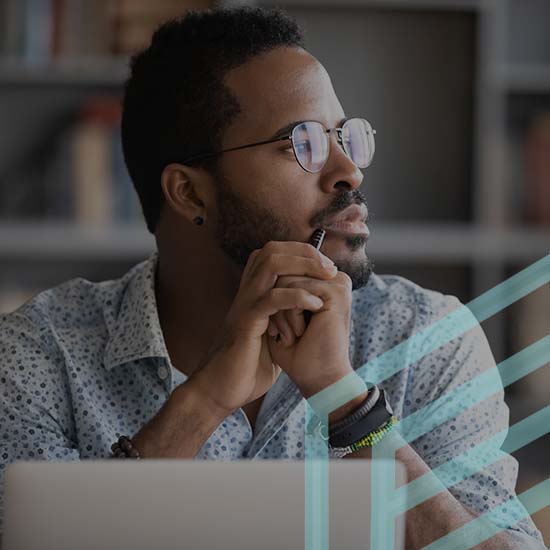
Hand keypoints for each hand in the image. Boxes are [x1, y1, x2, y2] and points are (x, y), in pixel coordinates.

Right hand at [188, 241, 337, 416]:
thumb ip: (283, 318)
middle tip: (329, 267)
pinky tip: (315, 304)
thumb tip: (309, 311)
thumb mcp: (271, 336)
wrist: (221, 390)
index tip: (325, 266)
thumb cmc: (247, 366)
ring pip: (271, 264)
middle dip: (304, 252)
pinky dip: (297, 296)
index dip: (300, 252)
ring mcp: (245, 304)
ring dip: (303, 265)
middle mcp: (246, 293)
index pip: (272, 254)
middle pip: (272, 251)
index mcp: (252, 294)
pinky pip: (271, 298)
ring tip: (326, 276)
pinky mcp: (246, 322)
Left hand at [267, 269, 354, 397]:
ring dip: (281, 314)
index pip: (284, 269)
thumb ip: (279, 284)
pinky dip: (289, 317)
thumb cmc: (296, 351)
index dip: (274, 297)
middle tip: (288, 332)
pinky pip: (295, 291)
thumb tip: (263, 256)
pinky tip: (301, 333)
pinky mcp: (337, 293)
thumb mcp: (283, 311)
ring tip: (296, 334)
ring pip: (285, 281)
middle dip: (276, 305)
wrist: (315, 380)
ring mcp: (338, 283)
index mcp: (324, 281)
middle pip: (283, 271)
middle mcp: (333, 279)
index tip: (282, 325)